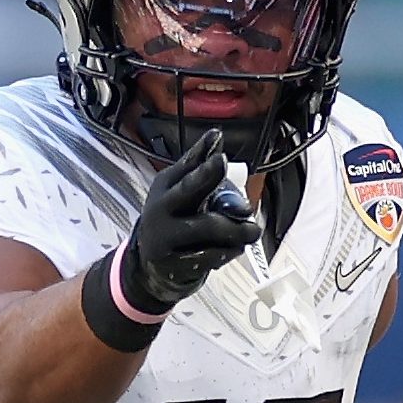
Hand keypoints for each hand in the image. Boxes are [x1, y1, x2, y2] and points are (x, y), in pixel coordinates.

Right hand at [124, 129, 261, 307]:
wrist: (151, 264)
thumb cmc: (174, 220)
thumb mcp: (179, 193)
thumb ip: (201, 172)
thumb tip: (217, 142)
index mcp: (166, 186)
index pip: (186, 164)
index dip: (202, 151)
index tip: (216, 138)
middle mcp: (161, 208)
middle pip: (188, 188)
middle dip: (208, 175)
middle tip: (225, 166)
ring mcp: (165, 236)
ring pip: (208, 226)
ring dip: (236, 229)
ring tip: (252, 231)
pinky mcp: (174, 264)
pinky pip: (211, 255)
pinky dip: (230, 250)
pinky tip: (236, 247)